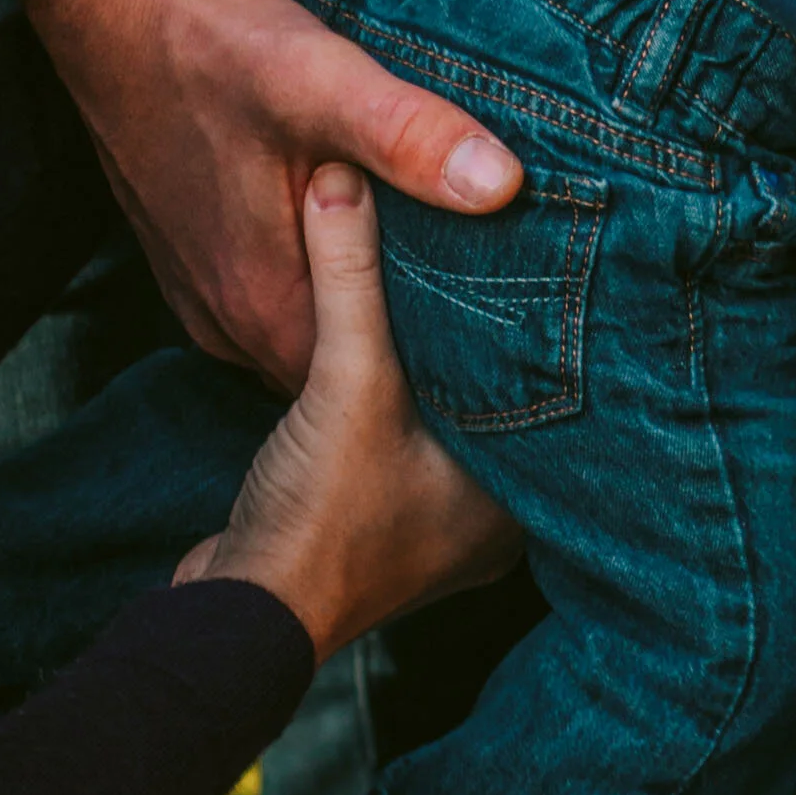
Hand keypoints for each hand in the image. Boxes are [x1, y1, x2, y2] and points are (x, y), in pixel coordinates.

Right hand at [26, 0, 522, 389]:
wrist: (112, 11)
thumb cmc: (209, 45)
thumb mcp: (321, 80)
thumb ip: (408, 136)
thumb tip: (502, 185)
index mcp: (266, 303)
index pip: (381, 374)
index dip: (449, 357)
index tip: (512, 323)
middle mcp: (230, 319)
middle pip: (349, 354)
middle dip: (417, 329)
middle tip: (499, 283)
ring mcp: (207, 294)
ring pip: (314, 323)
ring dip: (369, 298)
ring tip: (449, 258)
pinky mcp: (196, 260)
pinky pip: (278, 291)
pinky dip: (324, 272)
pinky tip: (371, 231)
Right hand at [177, 168, 518, 660]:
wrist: (239, 612)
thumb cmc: (318, 522)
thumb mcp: (345, 383)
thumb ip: (351, 280)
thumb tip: (347, 182)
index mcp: (520, 502)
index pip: (555, 398)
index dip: (543, 331)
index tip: (544, 261)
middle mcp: (492, 523)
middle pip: (499, 406)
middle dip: (488, 340)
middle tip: (497, 256)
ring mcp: (435, 530)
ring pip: (450, 426)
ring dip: (439, 370)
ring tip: (448, 287)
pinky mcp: (380, 523)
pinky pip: (407, 445)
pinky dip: (400, 403)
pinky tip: (390, 351)